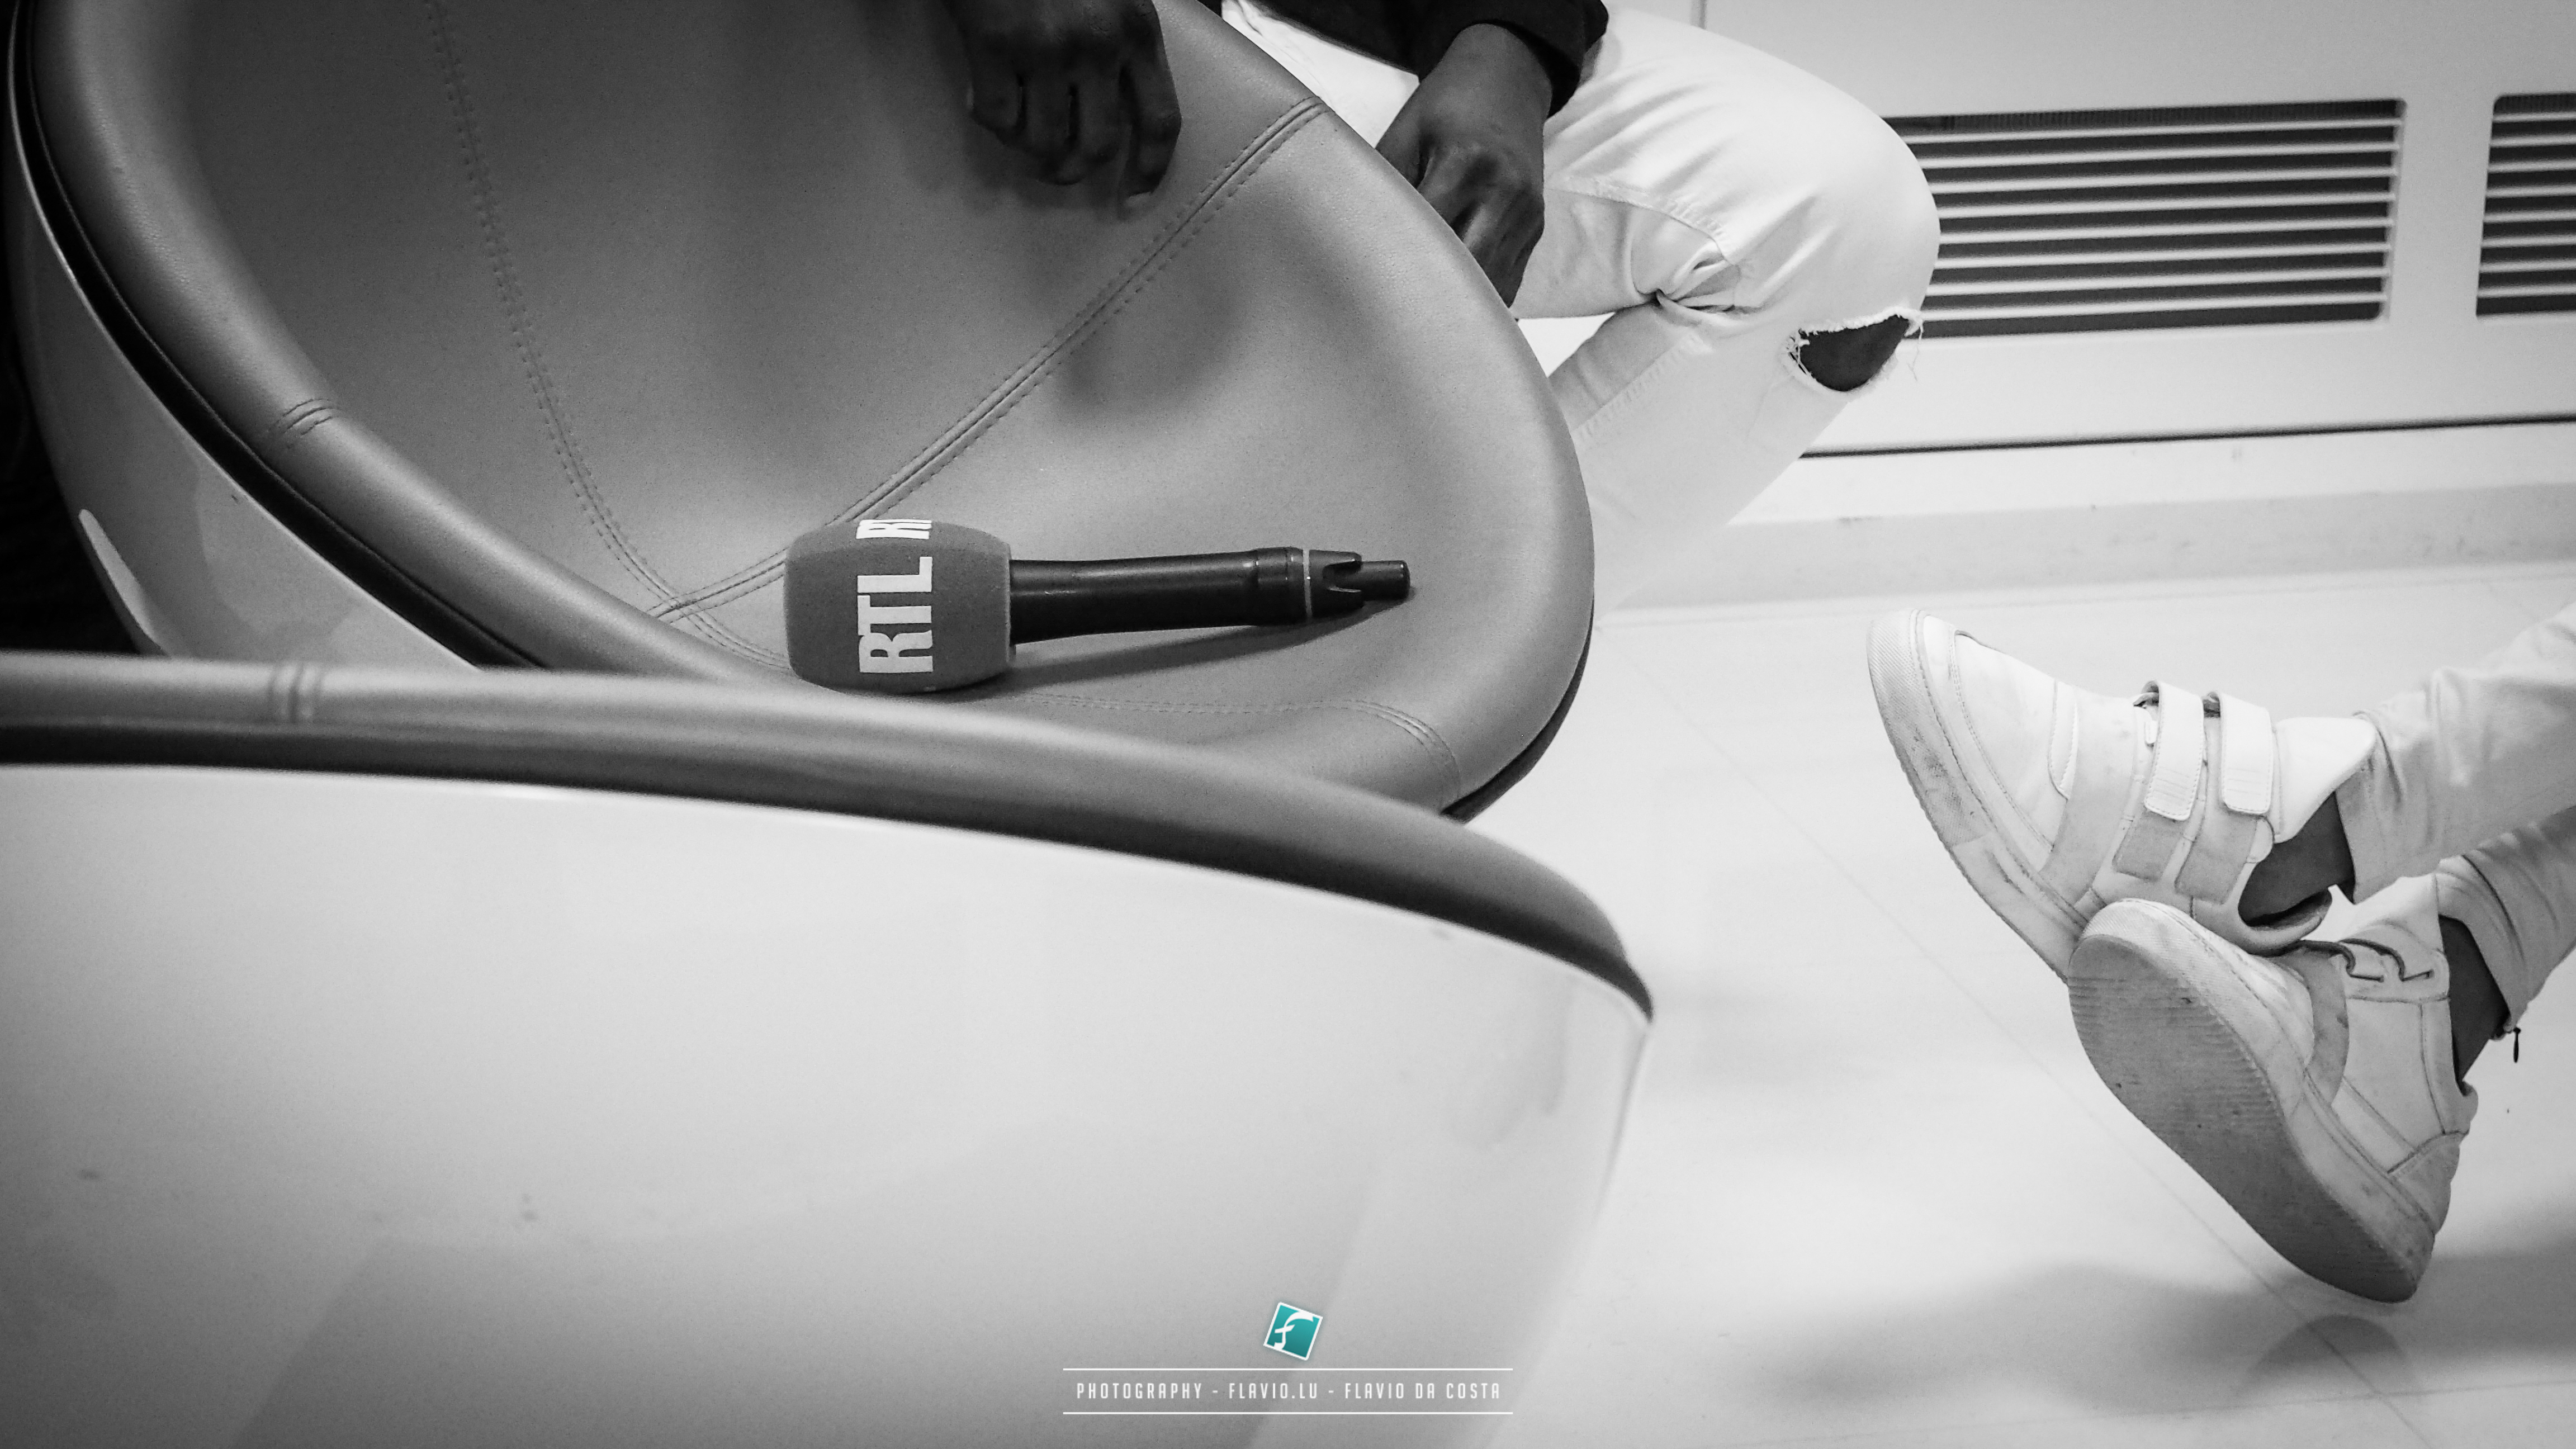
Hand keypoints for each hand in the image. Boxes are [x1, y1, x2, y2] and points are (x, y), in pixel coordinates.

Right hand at [942, 0, 1182, 196]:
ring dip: (1030, 153)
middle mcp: (1098, 45)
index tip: (1134, 195)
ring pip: (1044, 142)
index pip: (1161, 120)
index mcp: (1138, 30)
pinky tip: (987, 101)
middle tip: (1057, 170)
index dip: (1150, 168)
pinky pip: (997, 118)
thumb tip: (1133, 95)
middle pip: (1098, 144)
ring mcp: (1045, 48)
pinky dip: (992, 124)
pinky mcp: (993, 46)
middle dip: (1075, 170)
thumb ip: (1130, 35)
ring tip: (1021, 141)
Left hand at [1376, 24, 1550, 304]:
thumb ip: (1384, 190)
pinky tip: (1450, 308)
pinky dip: (1479, 298)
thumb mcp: (1403, 136)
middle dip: (1430, 300)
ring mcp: (1527, 214)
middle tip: (1390, 320)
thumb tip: (1353, 246)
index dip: (1397, 266)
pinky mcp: (1536, 229)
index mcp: (1466, 163)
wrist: (1506, 80)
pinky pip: (1508, 283)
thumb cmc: (1445, 107)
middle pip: (1466, 272)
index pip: (1428, 235)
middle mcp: (1506, 192)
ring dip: (1457, 308)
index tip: (1367, 290)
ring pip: (1492, 288)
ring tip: (1419, 325)